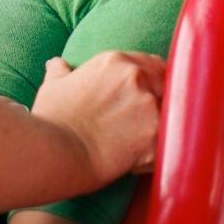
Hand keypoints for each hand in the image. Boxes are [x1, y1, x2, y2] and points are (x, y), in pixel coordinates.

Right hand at [31, 51, 164, 184]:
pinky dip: (159, 154)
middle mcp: (136, 78)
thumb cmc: (51, 119)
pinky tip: (145, 161)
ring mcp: (148, 106)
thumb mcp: (53, 87)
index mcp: (115, 61)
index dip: (153, 79)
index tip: (150, 92)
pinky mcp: (154, 137)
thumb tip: (55, 64)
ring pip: (171, 115)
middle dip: (161, 101)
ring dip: (162, 127)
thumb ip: (60, 72)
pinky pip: (169, 145)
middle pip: (166, 85)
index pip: (151, 63)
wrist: (56, 152)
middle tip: (149, 120)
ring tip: (147, 142)